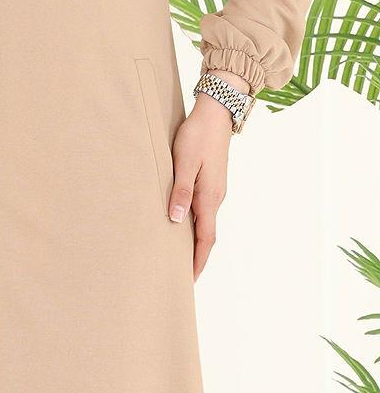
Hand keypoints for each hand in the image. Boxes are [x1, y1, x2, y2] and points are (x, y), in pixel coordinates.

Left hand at [167, 69, 247, 281]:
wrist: (216, 112)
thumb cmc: (197, 135)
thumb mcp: (184, 162)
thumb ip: (180, 191)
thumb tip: (175, 221)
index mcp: (209, 196)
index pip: (206, 238)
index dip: (197, 260)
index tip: (190, 280)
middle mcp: (215, 196)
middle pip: (207, 234)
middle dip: (197, 256)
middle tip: (183, 274)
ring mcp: (215, 188)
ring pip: (206, 222)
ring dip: (196, 240)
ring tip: (180, 254)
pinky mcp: (212, 180)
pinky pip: (204, 209)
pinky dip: (196, 223)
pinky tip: (183, 222)